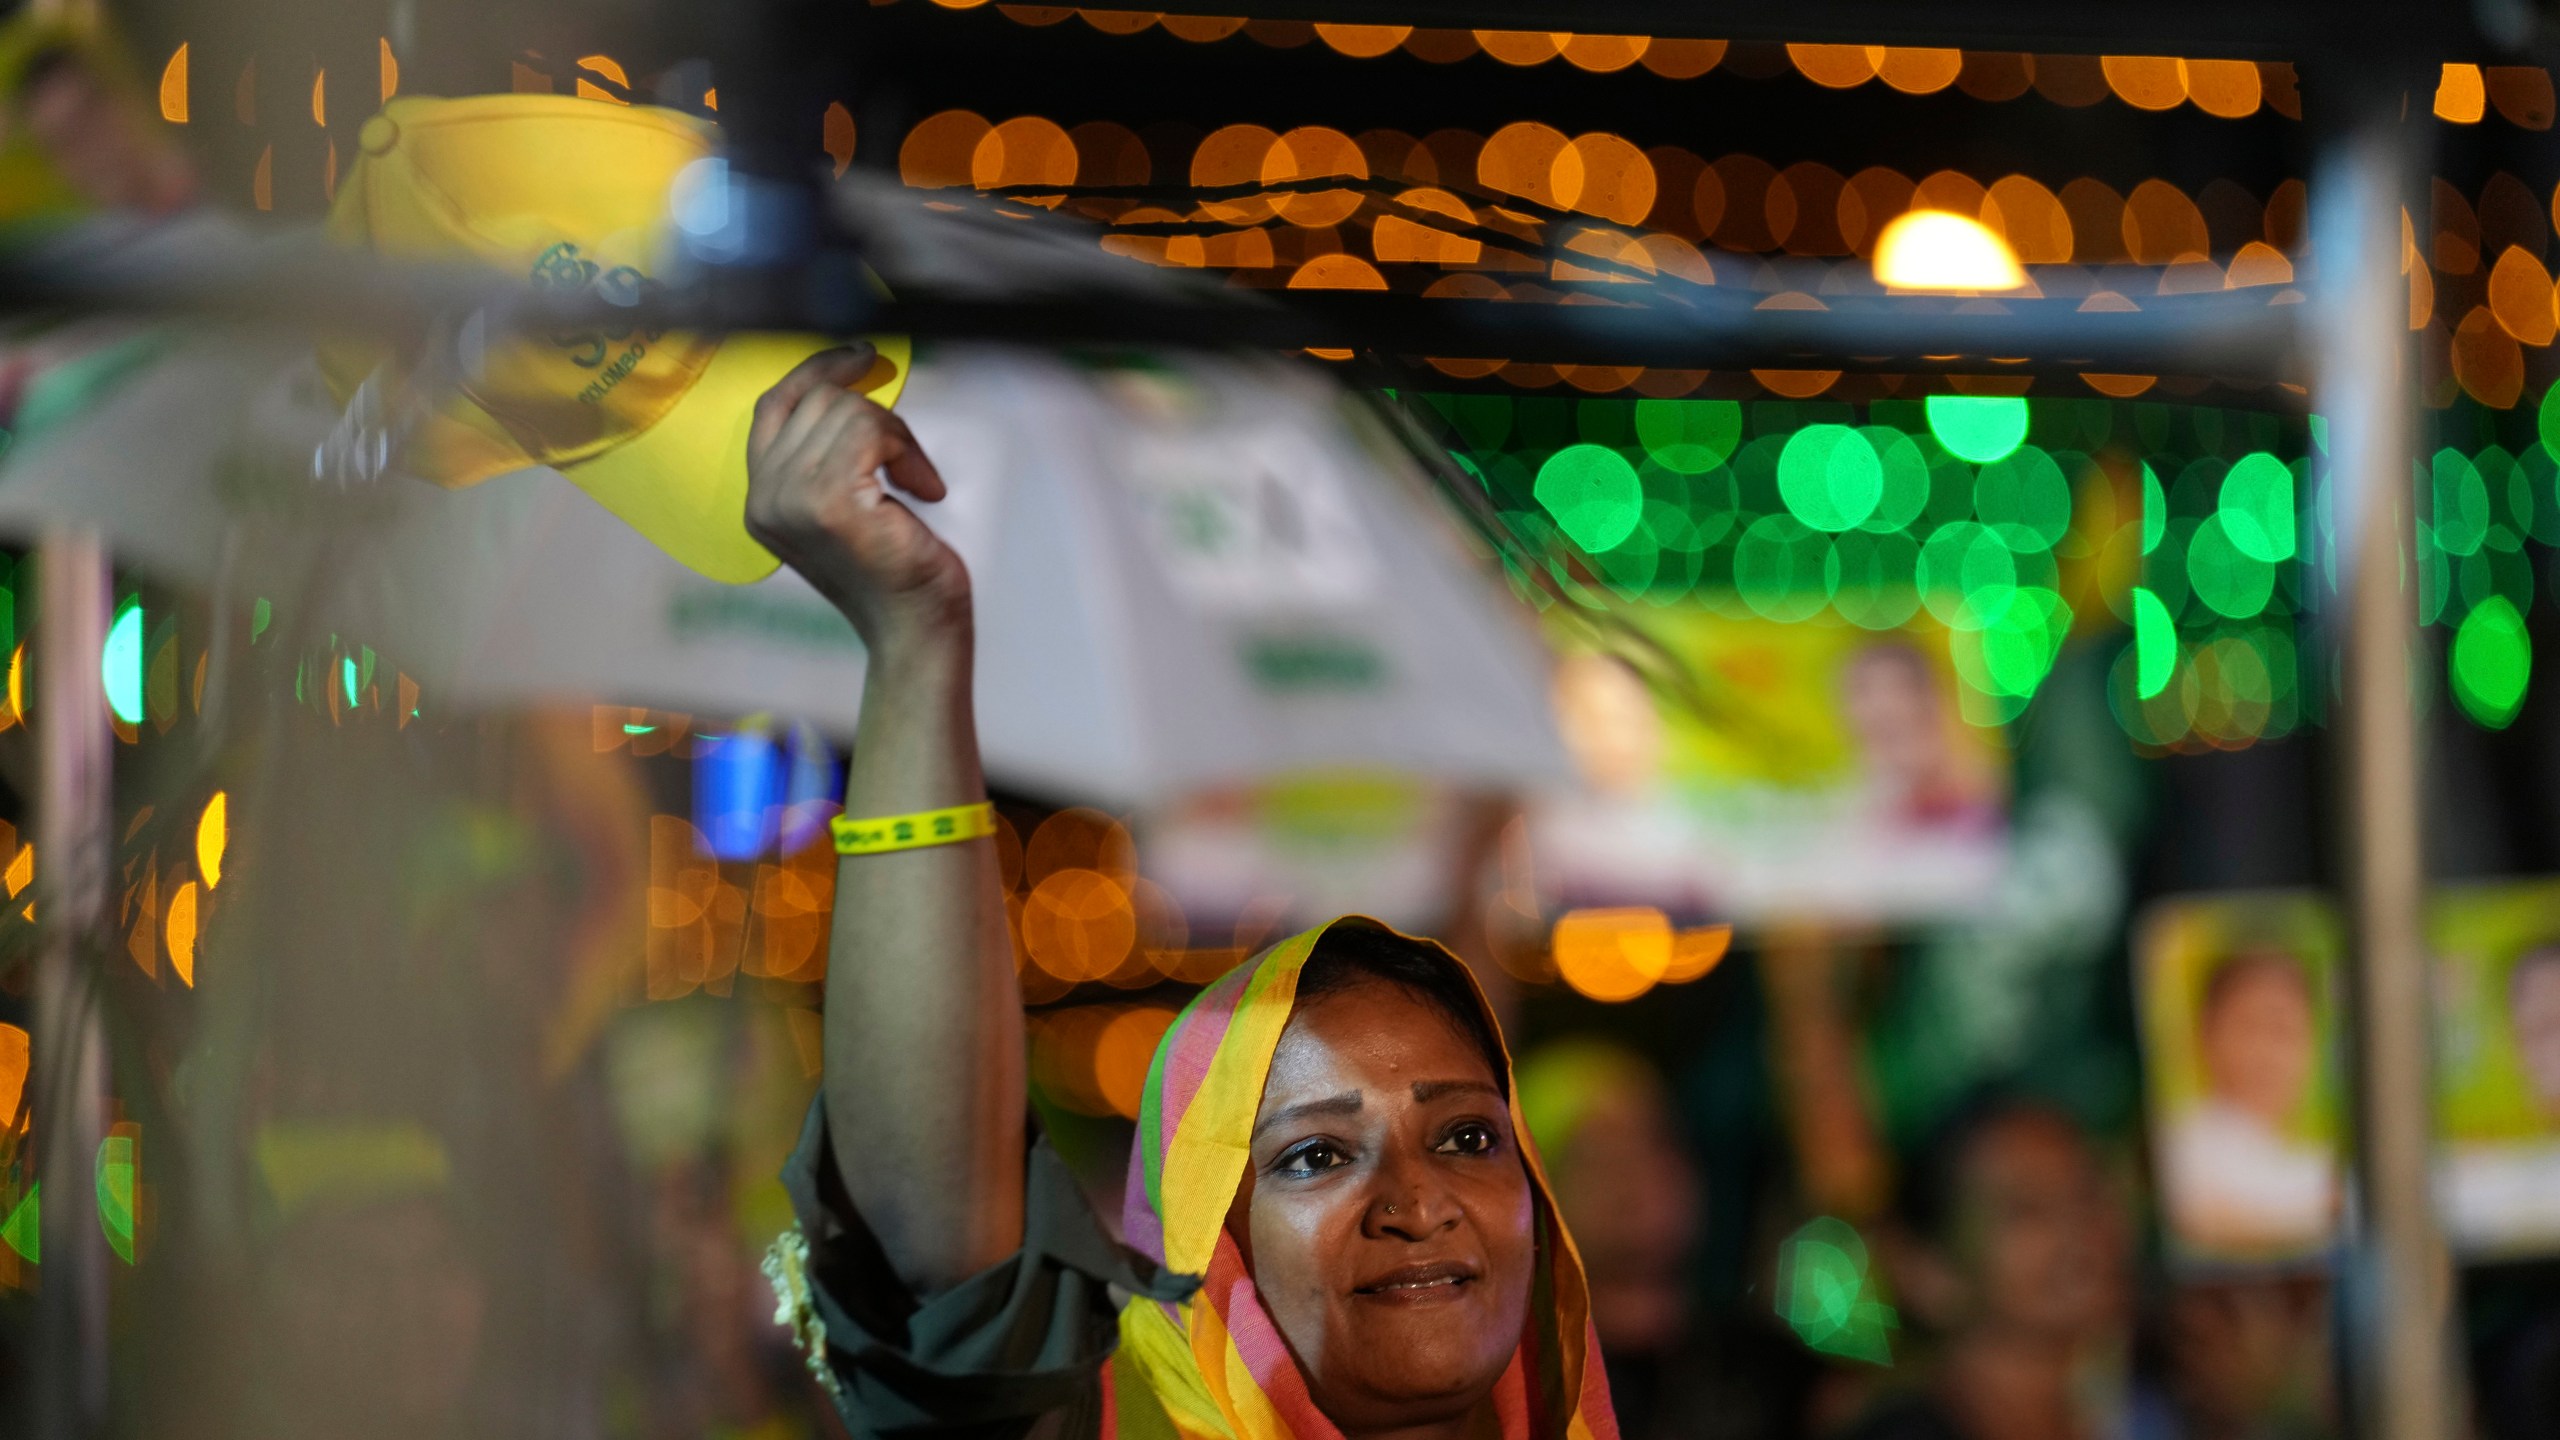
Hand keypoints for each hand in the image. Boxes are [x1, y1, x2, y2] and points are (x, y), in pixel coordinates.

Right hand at [744, 345, 967, 660]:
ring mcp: (792, 499)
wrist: (915, 629)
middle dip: (877, 417)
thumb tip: (847, 383)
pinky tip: (924, 489)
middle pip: (818, 401)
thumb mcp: (842, 507)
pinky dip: (908, 451)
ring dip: (899, 438)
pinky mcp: (830, 501)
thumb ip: (825, 455)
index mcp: (760, 500)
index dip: (815, 372)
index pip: (772, 405)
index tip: (860, 358)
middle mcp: (765, 499)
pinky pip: (871, 430)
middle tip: (909, 462)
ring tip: (917, 481)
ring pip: (849, 411)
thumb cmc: (894, 570)